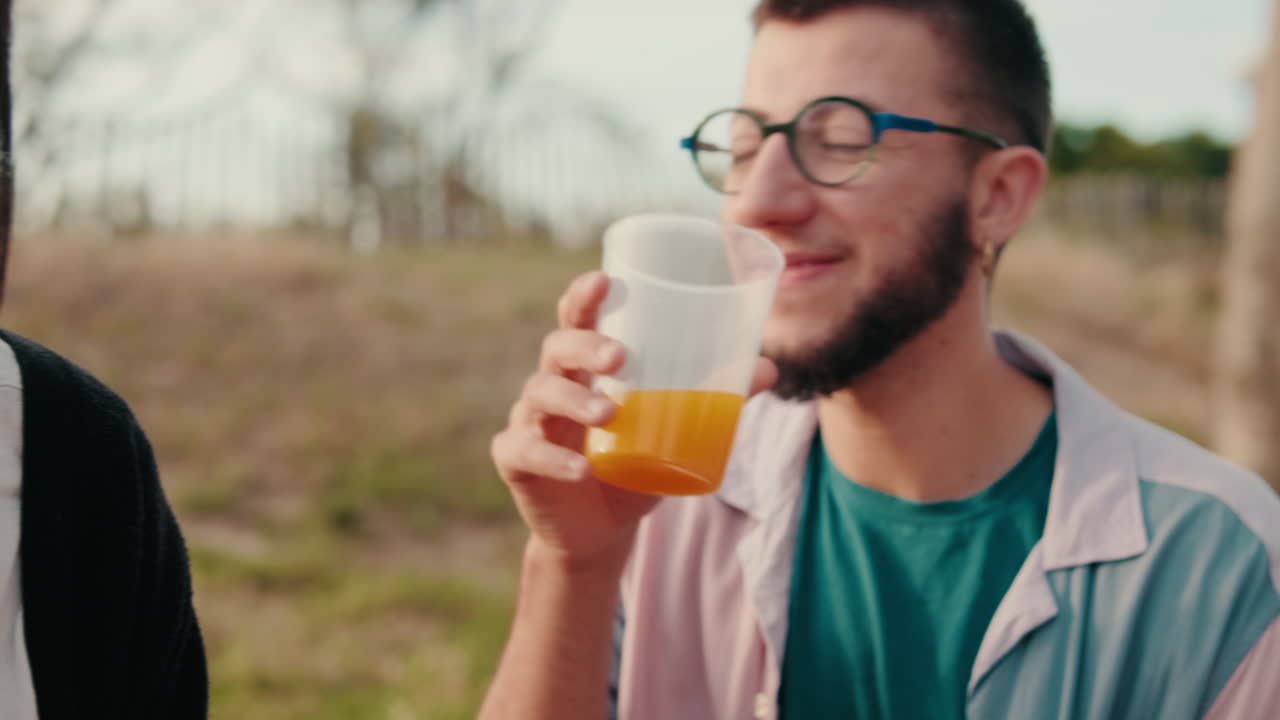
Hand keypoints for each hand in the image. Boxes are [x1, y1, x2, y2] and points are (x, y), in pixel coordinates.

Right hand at [491, 271, 776, 569]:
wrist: (599, 531)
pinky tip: (581, 468)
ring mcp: (529, 422)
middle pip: (556, 348)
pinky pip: (525, 452)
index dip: (583, 296)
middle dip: (584, 346)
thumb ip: (713, 397)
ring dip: (573, 400)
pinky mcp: (517, 462)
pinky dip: (553, 459)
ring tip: (609, 413)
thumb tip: (767, 368)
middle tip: (619, 356)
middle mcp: (552, 385)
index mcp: (584, 367)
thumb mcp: (674, 429)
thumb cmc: (633, 462)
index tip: (603, 279)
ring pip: (540, 395)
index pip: (576, 318)